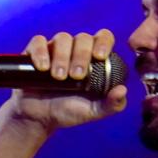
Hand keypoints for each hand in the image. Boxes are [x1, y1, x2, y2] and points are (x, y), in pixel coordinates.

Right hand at [6, 29, 128, 130]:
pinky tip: (42, 68)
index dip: (103, 42)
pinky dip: (41, 52)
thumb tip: (123, 89)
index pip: (103, 37)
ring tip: (59, 78)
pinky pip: (38, 42)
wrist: (38, 119)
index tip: (99, 57)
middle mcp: (75, 50)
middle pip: (83, 38)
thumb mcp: (93, 111)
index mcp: (93, 59)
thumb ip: (112, 104)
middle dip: (81, 56)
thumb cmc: (68, 111)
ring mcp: (54, 49)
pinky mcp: (34, 53)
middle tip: (76, 76)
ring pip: (62, 38)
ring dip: (62, 57)